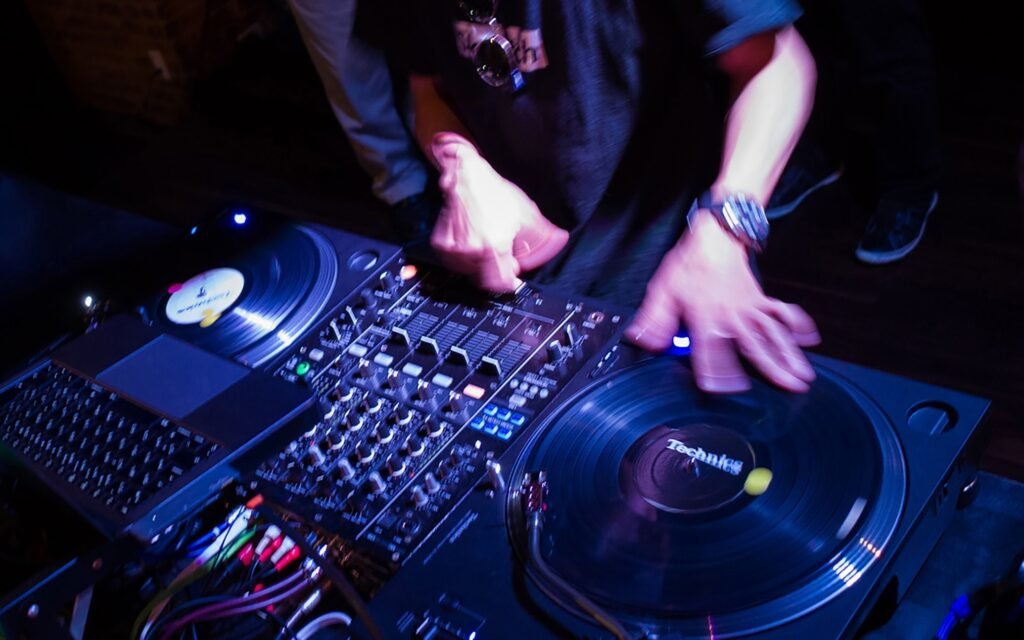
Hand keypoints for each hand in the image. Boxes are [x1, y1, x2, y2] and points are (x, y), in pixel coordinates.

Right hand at [430, 134, 568, 292]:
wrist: (466, 177)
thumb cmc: (496, 193)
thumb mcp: (526, 213)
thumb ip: (544, 234)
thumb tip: (561, 241)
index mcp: (494, 246)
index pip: (501, 284)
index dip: (509, 282)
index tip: (512, 276)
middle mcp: (472, 251)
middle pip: (486, 279)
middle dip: (495, 269)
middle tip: (500, 252)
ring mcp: (454, 250)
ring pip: (470, 271)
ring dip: (480, 262)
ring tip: (485, 241)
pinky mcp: (441, 246)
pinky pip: (456, 262)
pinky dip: (465, 256)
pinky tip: (472, 239)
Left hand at [626, 211, 820, 392]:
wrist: (713, 237)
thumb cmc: (689, 265)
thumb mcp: (662, 292)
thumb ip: (654, 320)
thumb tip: (644, 341)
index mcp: (706, 318)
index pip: (711, 351)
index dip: (714, 372)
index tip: (722, 389)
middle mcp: (732, 316)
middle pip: (754, 346)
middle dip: (772, 368)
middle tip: (789, 387)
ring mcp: (750, 308)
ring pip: (773, 333)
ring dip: (789, 354)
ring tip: (803, 375)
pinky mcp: (761, 299)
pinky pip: (782, 312)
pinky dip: (798, 323)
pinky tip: (809, 339)